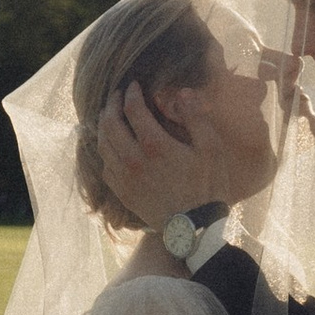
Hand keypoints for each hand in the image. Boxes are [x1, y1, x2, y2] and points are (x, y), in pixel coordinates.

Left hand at [98, 78, 225, 232]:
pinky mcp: (123, 193)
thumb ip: (196, 117)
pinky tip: (112, 146)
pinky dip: (105, 150)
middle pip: (110, 124)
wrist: (195, 229)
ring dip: (104, 125)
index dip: (131, 93)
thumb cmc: (207, 187)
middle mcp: (133, 159)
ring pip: (103, 144)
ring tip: (110, 116)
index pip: (133, 109)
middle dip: (112, 105)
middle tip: (117, 95)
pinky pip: (105, 166)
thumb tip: (182, 93)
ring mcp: (125, 178)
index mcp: (155, 145)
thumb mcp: (211, 149)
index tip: (134, 85)